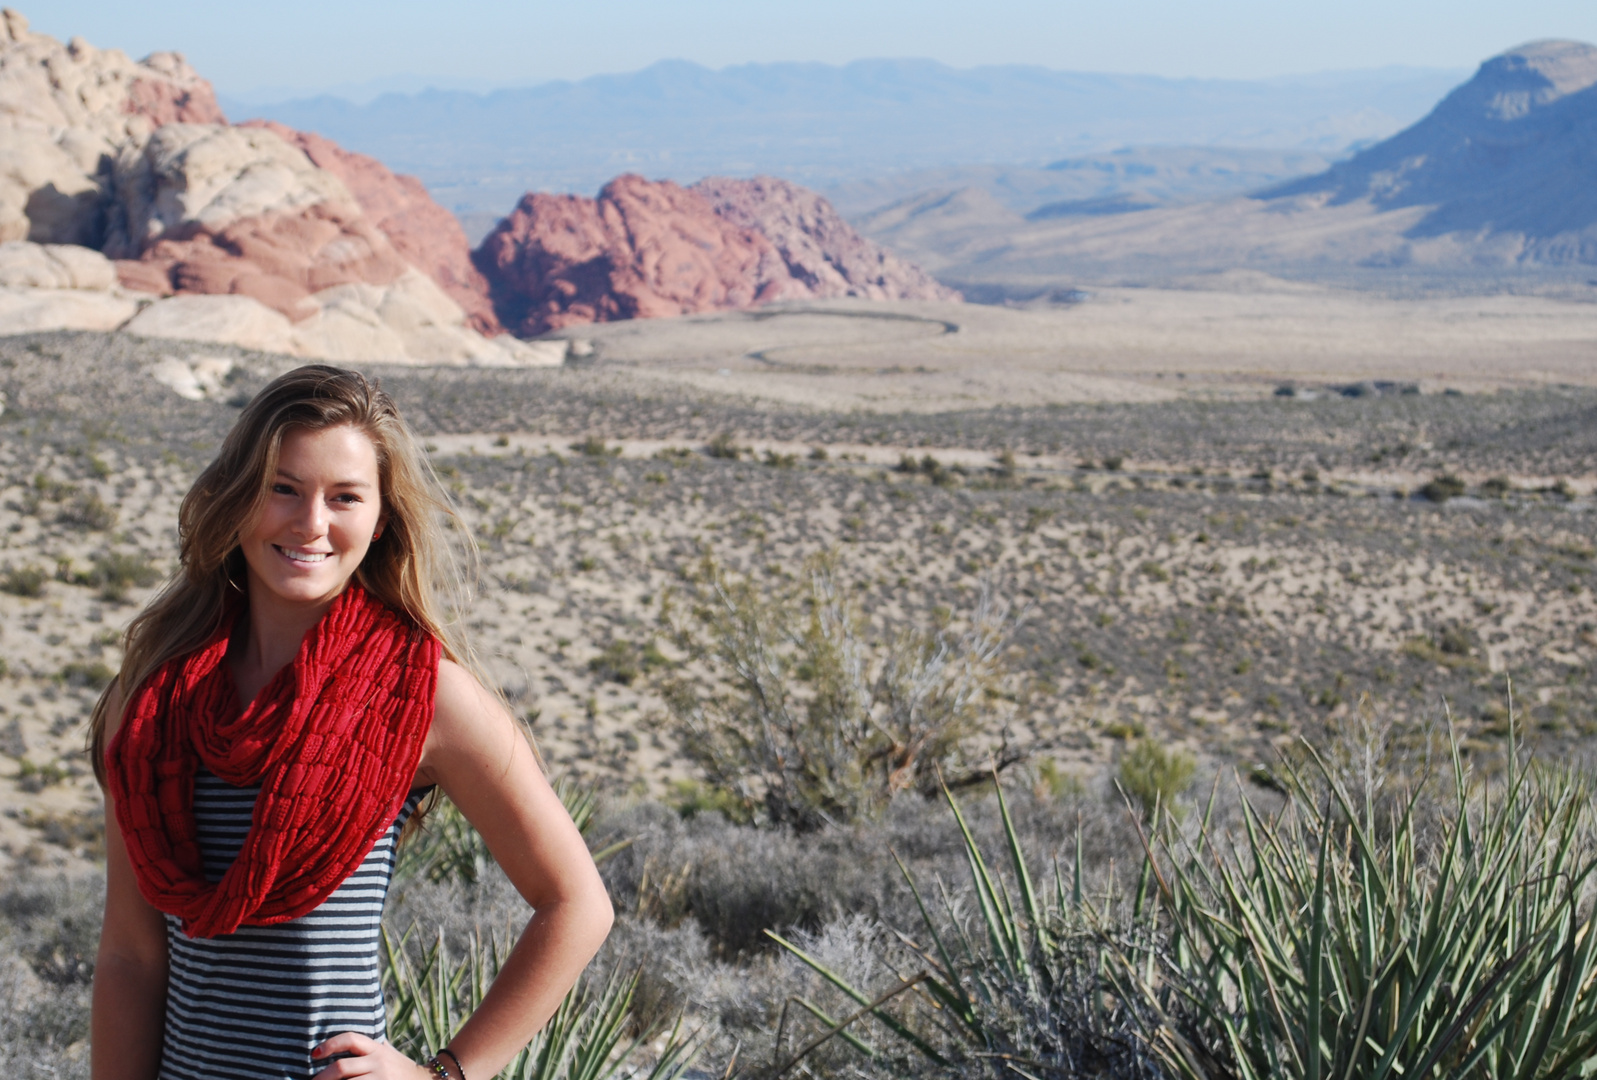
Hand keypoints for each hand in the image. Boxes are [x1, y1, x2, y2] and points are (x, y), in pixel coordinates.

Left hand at [310, 1033, 432, 1079]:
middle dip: (322, 1077)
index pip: (350, 1039)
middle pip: (342, 1067)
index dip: (330, 1044)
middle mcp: (378, 1062)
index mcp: (376, 1048)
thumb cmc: (397, 1068)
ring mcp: (380, 1079)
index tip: (314, 1053)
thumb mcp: (385, 1052)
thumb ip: (366, 1048)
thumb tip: (335, 1044)